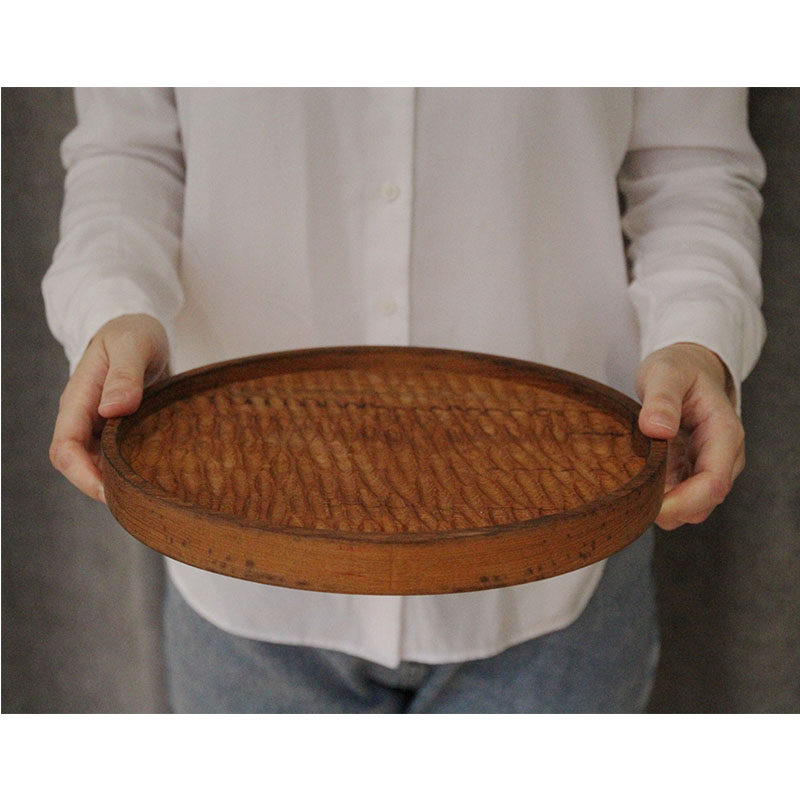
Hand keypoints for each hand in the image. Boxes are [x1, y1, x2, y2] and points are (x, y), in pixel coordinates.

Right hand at [49, 314, 168, 502]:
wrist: (140, 330)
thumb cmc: (133, 332)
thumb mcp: (132, 345)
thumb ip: (124, 375)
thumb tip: (113, 409)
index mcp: (78, 399)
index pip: (65, 447)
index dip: (81, 473)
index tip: (109, 491)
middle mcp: (85, 417)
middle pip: (77, 464)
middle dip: (99, 486)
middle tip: (135, 502)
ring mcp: (101, 425)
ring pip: (98, 464)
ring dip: (116, 481)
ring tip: (146, 496)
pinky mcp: (120, 429)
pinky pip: (118, 456)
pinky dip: (131, 469)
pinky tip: (155, 477)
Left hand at [636, 342, 743, 529]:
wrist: (686, 367)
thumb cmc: (678, 368)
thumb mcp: (665, 372)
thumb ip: (662, 398)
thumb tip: (657, 428)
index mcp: (724, 434)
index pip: (714, 482)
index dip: (683, 501)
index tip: (648, 504)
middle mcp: (723, 457)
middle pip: (703, 503)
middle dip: (668, 510)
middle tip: (626, 500)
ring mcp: (706, 466)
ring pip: (690, 507)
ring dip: (660, 506)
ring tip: (626, 489)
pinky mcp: (690, 471)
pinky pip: (677, 498)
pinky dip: (656, 499)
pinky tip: (632, 486)